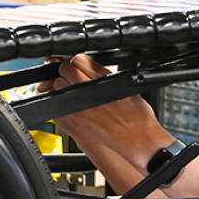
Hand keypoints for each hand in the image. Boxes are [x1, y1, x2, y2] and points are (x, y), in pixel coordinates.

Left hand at [38, 54, 173, 171]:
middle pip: (65, 69)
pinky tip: (71, 106)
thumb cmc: (138, 117)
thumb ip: (106, 75)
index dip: (77, 61)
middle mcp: (91, 89)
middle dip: (67, 71)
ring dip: (62, 86)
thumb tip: (92, 68)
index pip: (79, 58)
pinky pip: (58, 103)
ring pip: (58, 85)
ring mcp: (81, 105)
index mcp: (104, 77)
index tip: (78, 66)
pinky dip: (61, 102)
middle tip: (74, 78)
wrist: (139, 140)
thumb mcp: (127, 86)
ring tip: (72, 92)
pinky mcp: (76, 119)